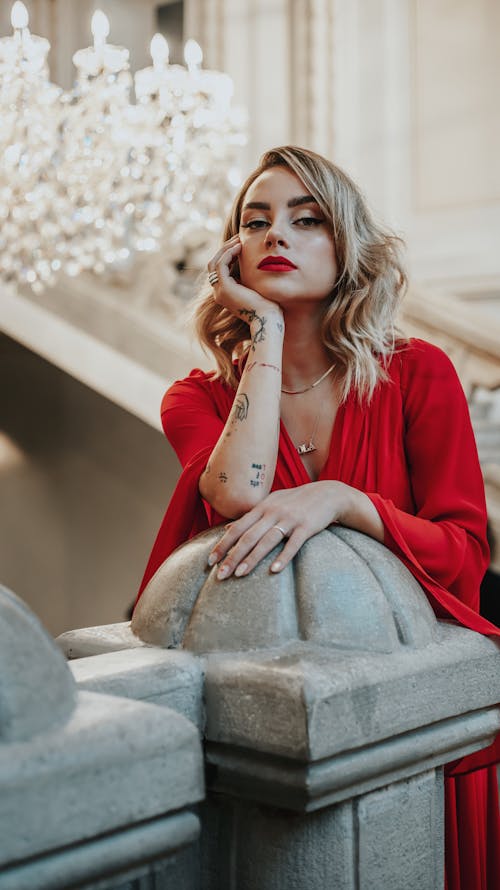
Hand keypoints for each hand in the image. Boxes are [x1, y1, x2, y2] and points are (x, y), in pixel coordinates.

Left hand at [207, 482, 353, 578]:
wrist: (327, 494)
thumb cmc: (296, 502)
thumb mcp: (271, 504)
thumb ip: (251, 517)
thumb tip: (228, 529)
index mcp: (262, 508)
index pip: (237, 529)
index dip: (223, 545)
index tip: (210, 561)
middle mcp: (273, 512)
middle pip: (248, 537)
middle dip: (232, 556)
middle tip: (220, 575)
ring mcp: (290, 519)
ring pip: (267, 541)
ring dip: (252, 559)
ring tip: (239, 574)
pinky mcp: (306, 527)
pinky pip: (293, 544)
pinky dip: (283, 557)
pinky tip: (274, 570)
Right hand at [208, 235, 281, 319]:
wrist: (268, 319)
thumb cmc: (268, 306)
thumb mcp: (257, 288)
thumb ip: (251, 277)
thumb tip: (257, 263)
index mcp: (226, 293)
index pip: (220, 270)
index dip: (228, 255)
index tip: (240, 244)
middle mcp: (219, 293)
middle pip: (214, 265)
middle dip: (225, 249)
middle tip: (238, 238)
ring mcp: (220, 291)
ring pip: (214, 262)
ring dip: (226, 249)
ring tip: (239, 240)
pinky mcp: (224, 287)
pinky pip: (221, 264)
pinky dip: (229, 253)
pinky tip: (240, 247)